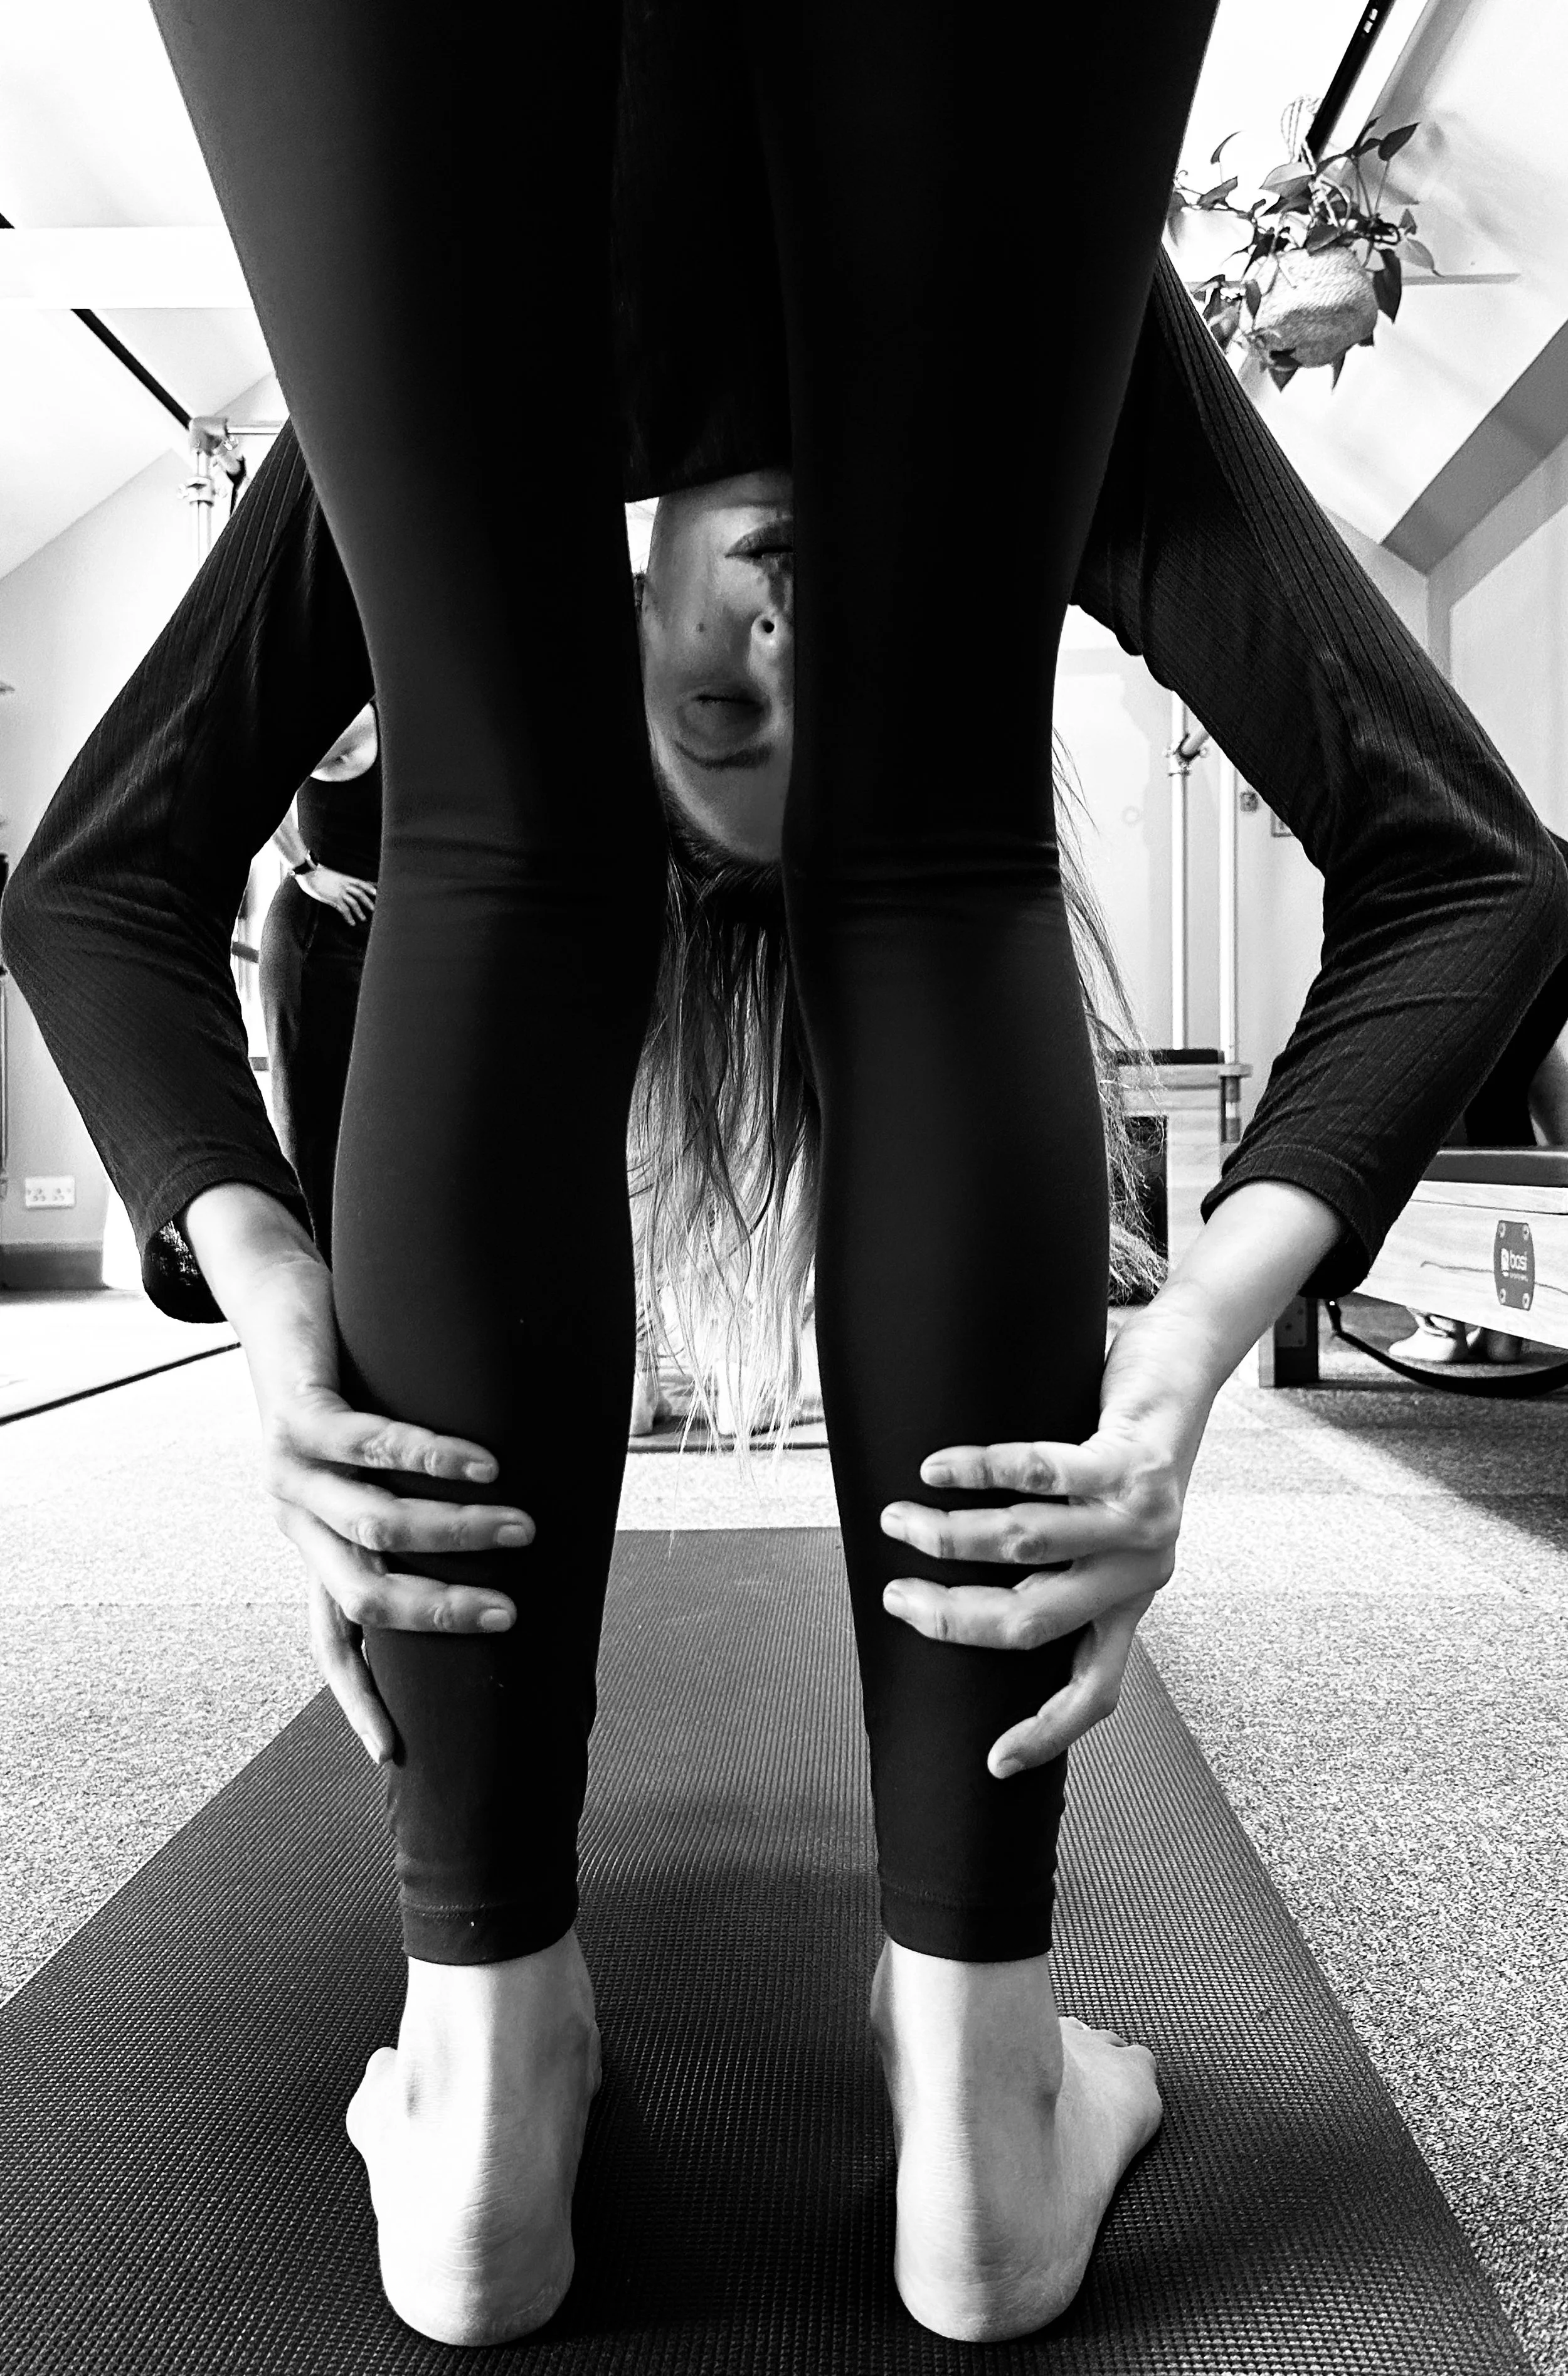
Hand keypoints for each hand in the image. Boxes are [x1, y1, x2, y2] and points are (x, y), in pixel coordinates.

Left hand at [183, 1185, 531, 1762]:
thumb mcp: (375, 1468)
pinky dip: (432, 1457)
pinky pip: (370, 1444)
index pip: (331, 1641)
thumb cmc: (352, 1388)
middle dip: (443, 1613)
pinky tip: (484, 1464)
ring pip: (378, 1524)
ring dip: (457, 1532)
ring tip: (524, 1527)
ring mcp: (291, 1468)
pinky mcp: (299, 1411)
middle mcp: (296, 1518)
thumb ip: (422, 1512)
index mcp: (313, 1545)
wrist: (277, 1304)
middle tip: (514, 1614)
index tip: (395, 1757)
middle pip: (366, 1595)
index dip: (359, 1700)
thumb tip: (516, 1556)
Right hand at [299, 864, 375, 925]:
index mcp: (344, 877)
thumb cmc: (316, 873)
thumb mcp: (331, 875)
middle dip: (368, 902)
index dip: (369, 887)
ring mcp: (340, 892)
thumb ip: (338, 880)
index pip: (360, 882)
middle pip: (360, 893)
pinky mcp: (334, 898)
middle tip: (373, 909)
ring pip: (354, 903)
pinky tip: (351, 922)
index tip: (376, 892)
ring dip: (360, 912)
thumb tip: (339, 884)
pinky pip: (345, 909)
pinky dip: (349, 917)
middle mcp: (344, 884)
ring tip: (363, 918)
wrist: (308, 873)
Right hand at [878, 1179, 1345, 1778]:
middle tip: (895, 1595)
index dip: (1048, 1734)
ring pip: (1025, 1543)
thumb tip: (957, 1580)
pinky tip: (935, 1467)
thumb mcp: (1101, 1524)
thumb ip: (1056, 1560)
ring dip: (947, 1536)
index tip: (993, 1764)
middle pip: (1035, 1621)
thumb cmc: (1124, 1444)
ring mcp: (1141, 1517)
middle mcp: (1142, 1569)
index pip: (1096, 1689)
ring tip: (897, 1520)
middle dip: (952, 1615)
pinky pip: (1037, 1471)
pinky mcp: (1130, 1459)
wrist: (1187, 1364)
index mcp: (1131, 1599)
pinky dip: (975, 1470)